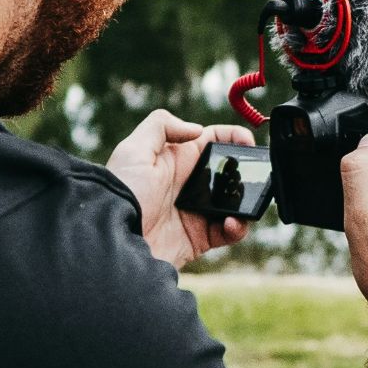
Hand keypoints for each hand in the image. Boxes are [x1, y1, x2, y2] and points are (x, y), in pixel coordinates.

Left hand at [105, 110, 253, 267]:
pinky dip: (237, 227)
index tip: (249, 142)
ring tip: (245, 204)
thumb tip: (197, 130)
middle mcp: (189, 184)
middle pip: (228, 172)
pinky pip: (228, 232)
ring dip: (246, 201)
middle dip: (246, 171)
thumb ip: (162, 126)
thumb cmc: (121, 192)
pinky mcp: (199, 238)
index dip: (233, 138)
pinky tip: (231, 223)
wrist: (113, 240)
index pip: (213, 141)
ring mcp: (195, 212)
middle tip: (255, 175)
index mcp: (177, 159)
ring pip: (234, 202)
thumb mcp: (134, 150)